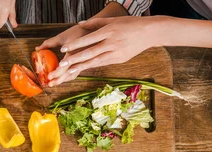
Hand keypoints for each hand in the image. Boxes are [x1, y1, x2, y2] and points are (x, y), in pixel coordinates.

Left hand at [42, 17, 158, 85]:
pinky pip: (103, 63)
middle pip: (90, 52)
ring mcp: (116, 52)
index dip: (75, 44)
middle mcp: (111, 42)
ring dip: (82, 66)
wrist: (149, 32)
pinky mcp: (119, 59)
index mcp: (109, 31)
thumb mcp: (113, 20)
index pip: (88, 39)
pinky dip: (92, 65)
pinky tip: (83, 69)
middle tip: (62, 64)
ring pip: (96, 61)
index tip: (64, 49)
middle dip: (75, 58)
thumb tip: (80, 24)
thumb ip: (96, 22)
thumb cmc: (130, 24)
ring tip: (69, 71)